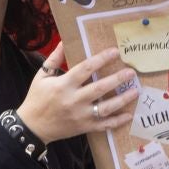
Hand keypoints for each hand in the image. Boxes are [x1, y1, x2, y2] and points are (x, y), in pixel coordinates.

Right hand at [17, 44, 137, 143]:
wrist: (32, 127)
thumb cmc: (36, 99)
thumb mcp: (41, 77)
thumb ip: (54, 59)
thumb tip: (63, 41)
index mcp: (63, 85)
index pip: (86, 69)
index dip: (101, 59)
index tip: (115, 52)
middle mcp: (74, 100)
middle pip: (100, 88)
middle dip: (117, 79)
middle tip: (131, 72)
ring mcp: (81, 116)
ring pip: (105, 108)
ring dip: (122, 99)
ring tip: (135, 91)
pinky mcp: (84, 127)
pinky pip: (103, 125)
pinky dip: (117, 121)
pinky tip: (129, 115)